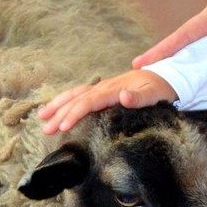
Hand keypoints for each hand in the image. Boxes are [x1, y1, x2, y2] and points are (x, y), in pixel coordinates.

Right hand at [38, 70, 177, 133]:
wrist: (165, 76)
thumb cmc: (159, 89)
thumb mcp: (155, 94)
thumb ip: (140, 98)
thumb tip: (123, 97)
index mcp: (114, 89)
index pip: (90, 101)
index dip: (75, 113)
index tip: (63, 125)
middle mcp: (105, 86)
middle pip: (77, 99)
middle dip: (60, 113)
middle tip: (45, 129)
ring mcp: (102, 87)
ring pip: (75, 95)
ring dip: (58, 105)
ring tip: (41, 118)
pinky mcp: (102, 90)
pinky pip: (80, 94)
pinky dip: (66, 100)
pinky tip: (56, 109)